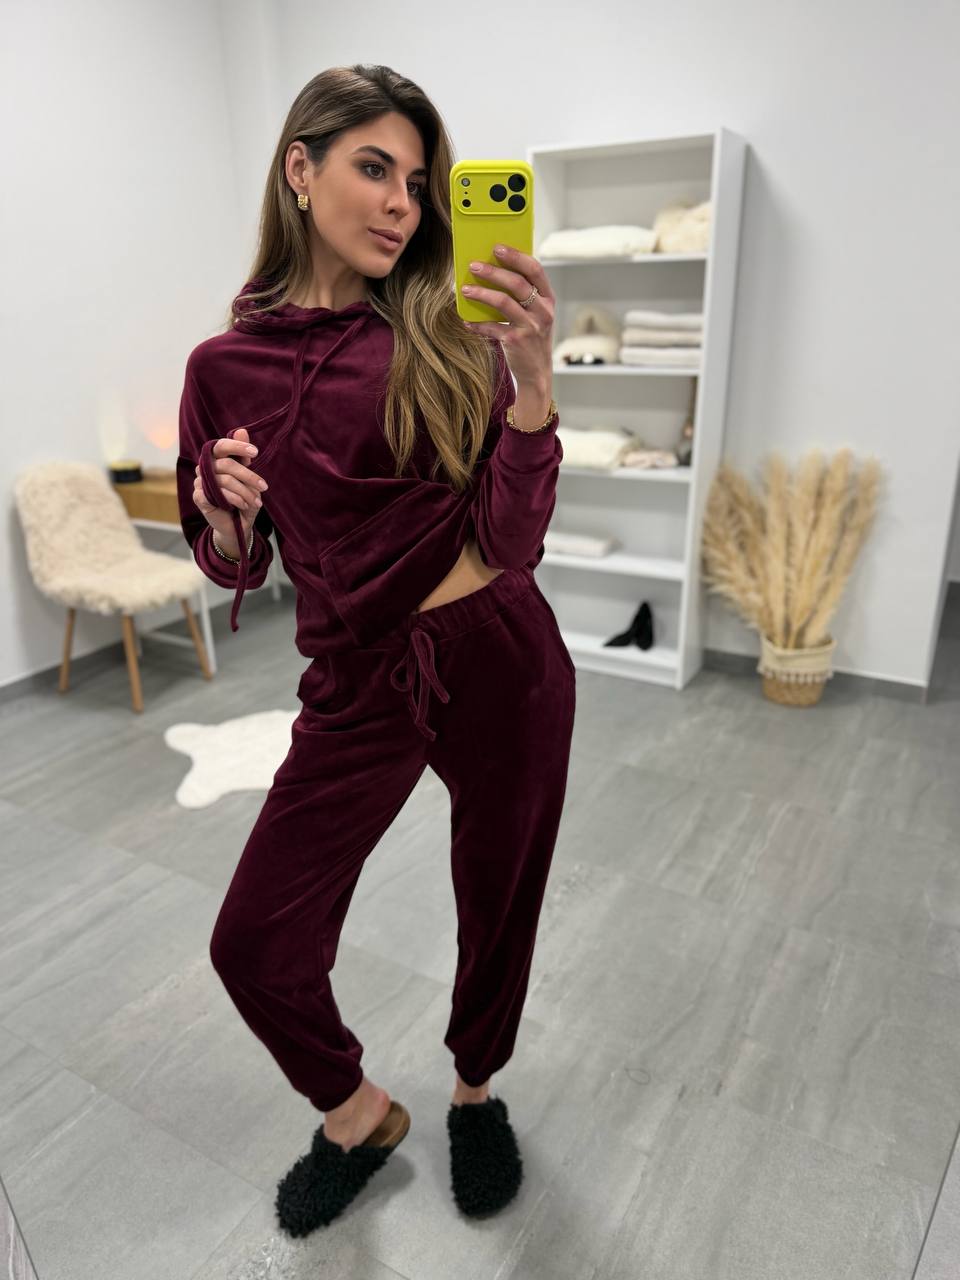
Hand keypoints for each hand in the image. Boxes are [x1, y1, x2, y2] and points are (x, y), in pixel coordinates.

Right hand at [192, 427, 267, 545]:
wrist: (237, 525)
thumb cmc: (243, 499)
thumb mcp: (248, 478)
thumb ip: (244, 457)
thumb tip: (242, 430)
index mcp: (215, 460)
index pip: (221, 446)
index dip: (237, 446)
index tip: (255, 452)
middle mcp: (204, 468)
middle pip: (226, 465)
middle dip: (249, 476)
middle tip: (264, 487)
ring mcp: (199, 482)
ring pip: (224, 480)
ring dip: (245, 492)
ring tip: (256, 502)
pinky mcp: (198, 497)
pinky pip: (217, 494)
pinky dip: (234, 500)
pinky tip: (243, 505)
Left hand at [460, 243, 554, 388]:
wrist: (537, 372)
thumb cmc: (532, 337)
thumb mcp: (536, 314)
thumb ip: (523, 295)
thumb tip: (494, 270)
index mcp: (548, 299)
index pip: (535, 270)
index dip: (516, 256)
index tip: (497, 247)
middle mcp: (543, 311)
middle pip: (517, 283)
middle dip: (493, 272)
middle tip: (474, 265)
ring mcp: (530, 327)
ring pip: (503, 302)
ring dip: (482, 293)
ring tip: (465, 289)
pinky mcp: (516, 341)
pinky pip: (492, 327)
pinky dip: (477, 324)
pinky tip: (467, 321)